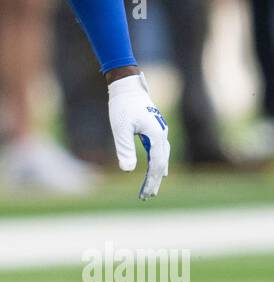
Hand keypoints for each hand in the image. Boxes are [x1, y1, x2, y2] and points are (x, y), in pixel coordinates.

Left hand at [108, 71, 169, 199]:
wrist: (126, 85)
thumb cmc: (121, 106)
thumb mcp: (120, 128)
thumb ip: (124, 149)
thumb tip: (127, 171)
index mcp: (156, 135)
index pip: (156, 165)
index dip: (151, 181)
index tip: (144, 194)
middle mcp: (162, 134)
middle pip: (162, 163)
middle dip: (155, 181)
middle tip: (147, 196)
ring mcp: (160, 131)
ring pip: (162, 157)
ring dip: (158, 173)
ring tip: (153, 188)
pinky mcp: (155, 128)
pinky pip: (160, 150)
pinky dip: (159, 162)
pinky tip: (159, 170)